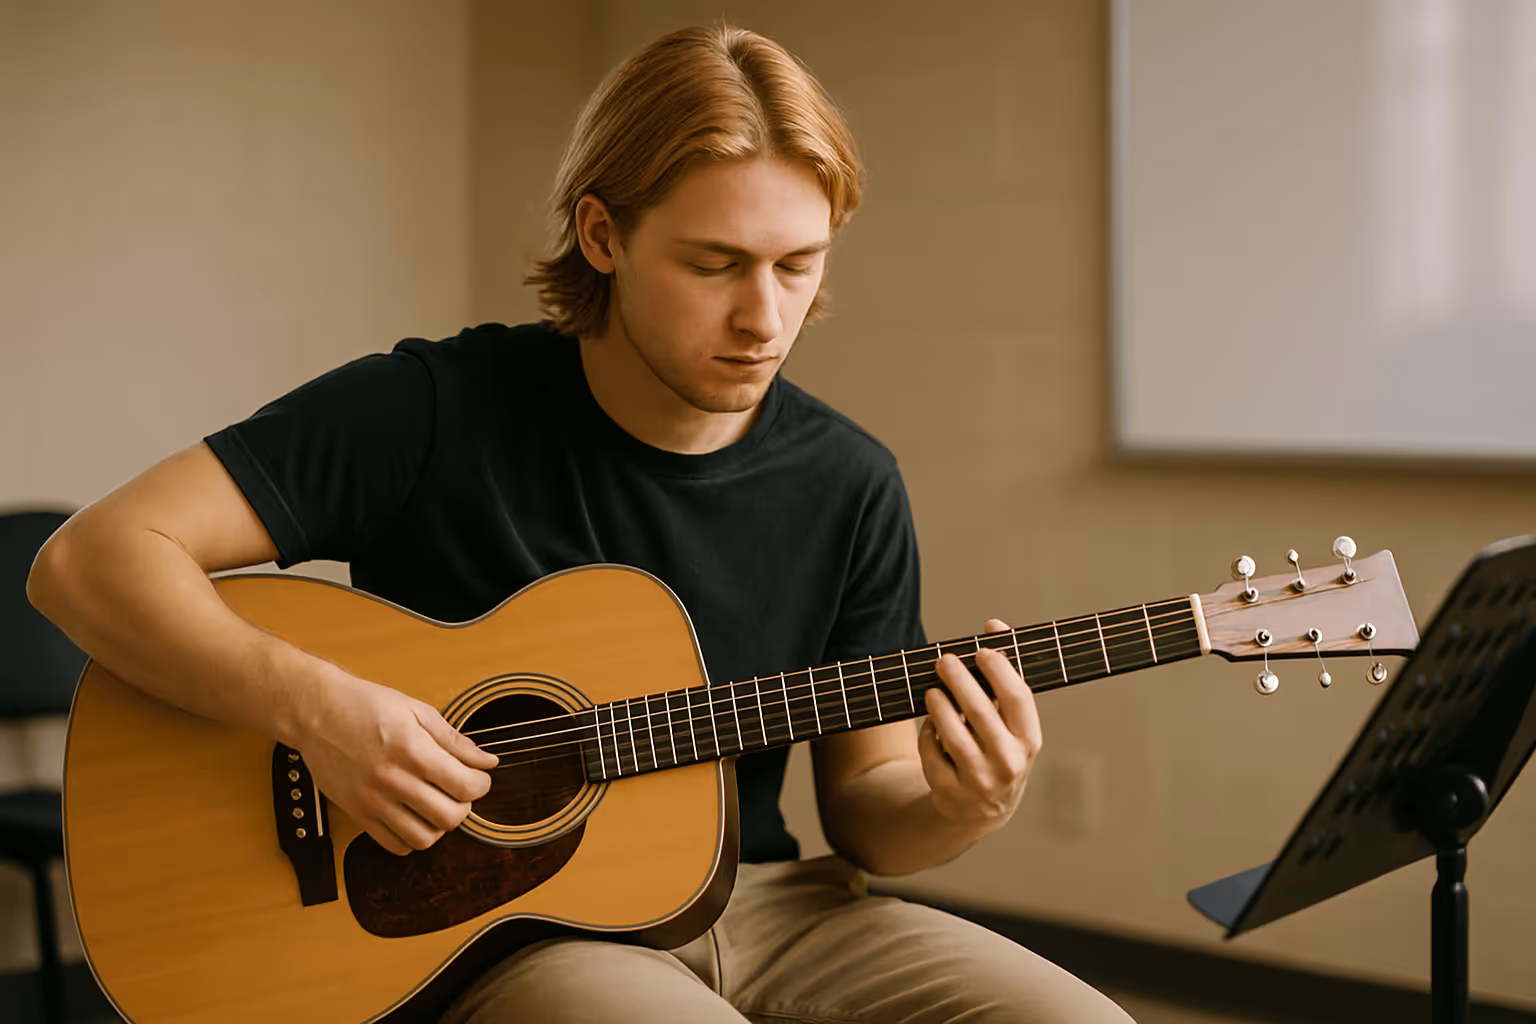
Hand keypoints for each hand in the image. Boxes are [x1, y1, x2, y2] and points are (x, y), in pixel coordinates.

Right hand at [298, 669, 498, 855]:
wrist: (315, 712)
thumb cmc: (364, 705)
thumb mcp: (417, 711)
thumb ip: (454, 740)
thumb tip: (487, 761)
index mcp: (413, 750)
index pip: (465, 786)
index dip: (482, 785)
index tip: (479, 778)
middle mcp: (393, 780)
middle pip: (449, 817)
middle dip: (464, 806)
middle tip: (458, 791)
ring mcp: (373, 801)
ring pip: (423, 838)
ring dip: (439, 826)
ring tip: (436, 805)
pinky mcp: (357, 814)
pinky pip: (393, 845)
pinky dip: (411, 839)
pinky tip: (413, 818)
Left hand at [917, 618, 1042, 838]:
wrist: (982, 809)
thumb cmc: (997, 748)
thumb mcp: (1009, 721)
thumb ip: (1003, 675)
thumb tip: (994, 625)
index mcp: (1029, 741)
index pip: (1019, 700)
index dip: (1000, 671)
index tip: (981, 650)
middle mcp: (1009, 763)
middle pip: (981, 714)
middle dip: (959, 681)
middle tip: (943, 660)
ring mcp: (979, 781)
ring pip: (952, 735)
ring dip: (939, 706)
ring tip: (932, 691)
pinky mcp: (950, 792)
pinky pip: (931, 753)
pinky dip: (928, 734)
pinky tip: (931, 726)